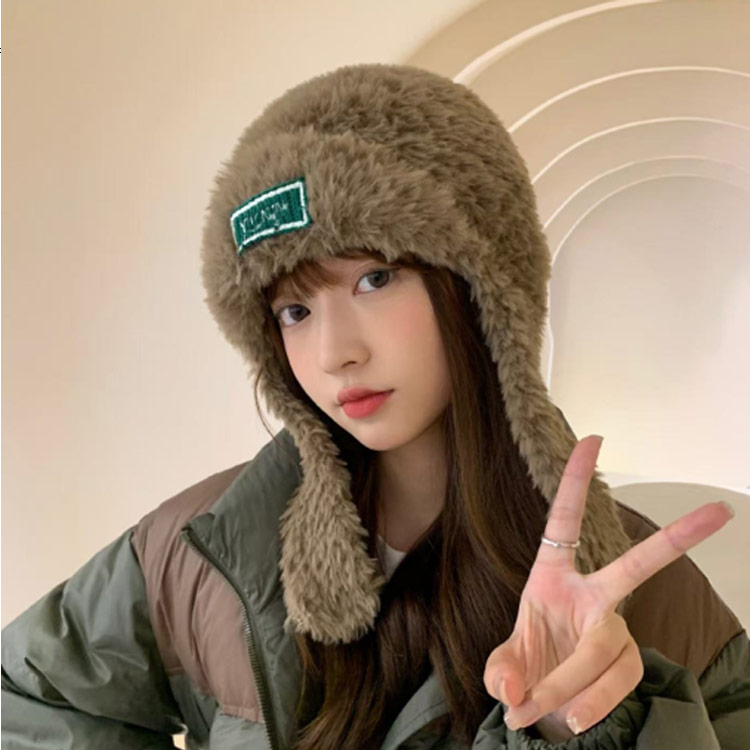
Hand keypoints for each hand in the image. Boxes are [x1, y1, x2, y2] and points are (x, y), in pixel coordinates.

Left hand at [483, 435, 733, 737]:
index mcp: (552, 574)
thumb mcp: (504, 662)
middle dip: (677, 540)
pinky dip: (590, 704)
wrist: (542, 701)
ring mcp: (613, 627)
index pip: (565, 519)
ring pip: (606, 649)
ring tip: (538, 711)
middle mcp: (591, 594)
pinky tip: (571, 721)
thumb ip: (502, 672)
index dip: (576, 480)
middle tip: (721, 512)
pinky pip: (618, 681)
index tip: (594, 438)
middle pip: (637, 568)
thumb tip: (512, 691)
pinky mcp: (624, 661)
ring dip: (571, 683)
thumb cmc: (526, 662)